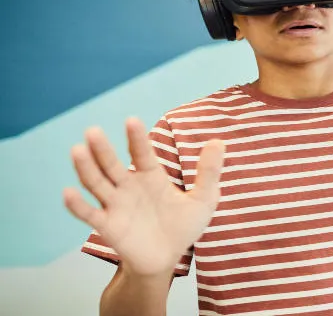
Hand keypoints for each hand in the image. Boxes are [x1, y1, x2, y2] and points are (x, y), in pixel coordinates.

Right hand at [63, 118, 224, 276]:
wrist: (167, 258)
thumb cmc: (183, 226)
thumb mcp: (203, 199)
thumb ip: (209, 173)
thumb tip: (219, 142)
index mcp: (151, 175)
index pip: (141, 152)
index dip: (136, 138)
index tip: (131, 121)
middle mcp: (129, 186)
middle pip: (112, 164)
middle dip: (102, 149)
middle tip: (93, 130)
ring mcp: (116, 204)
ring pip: (96, 183)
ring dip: (86, 167)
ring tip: (77, 150)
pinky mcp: (107, 226)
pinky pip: (89, 214)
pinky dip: (77, 204)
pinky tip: (68, 193)